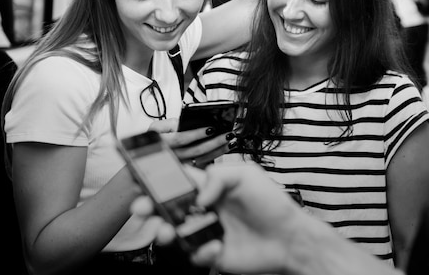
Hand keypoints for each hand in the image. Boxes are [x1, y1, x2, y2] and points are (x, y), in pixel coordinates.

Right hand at [131, 163, 305, 273]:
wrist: (289, 238)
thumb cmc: (272, 203)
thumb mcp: (247, 175)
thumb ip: (217, 176)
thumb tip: (198, 195)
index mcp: (208, 186)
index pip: (176, 179)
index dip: (157, 179)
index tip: (140, 179)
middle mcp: (203, 208)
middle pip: (166, 207)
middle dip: (147, 207)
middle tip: (140, 208)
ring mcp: (205, 231)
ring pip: (172, 232)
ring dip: (163, 231)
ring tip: (167, 232)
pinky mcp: (210, 253)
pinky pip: (193, 254)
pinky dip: (200, 251)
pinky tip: (216, 246)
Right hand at [165, 127, 236, 168]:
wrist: (151, 153)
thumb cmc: (159, 136)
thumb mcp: (161, 126)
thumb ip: (175, 123)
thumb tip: (195, 122)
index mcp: (161, 141)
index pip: (180, 138)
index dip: (196, 134)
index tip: (211, 128)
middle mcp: (170, 156)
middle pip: (194, 150)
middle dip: (213, 142)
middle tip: (227, 134)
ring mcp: (179, 164)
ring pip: (201, 158)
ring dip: (218, 149)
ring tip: (230, 139)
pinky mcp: (187, 168)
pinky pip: (204, 163)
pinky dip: (216, 155)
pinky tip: (226, 148)